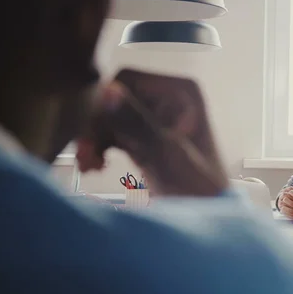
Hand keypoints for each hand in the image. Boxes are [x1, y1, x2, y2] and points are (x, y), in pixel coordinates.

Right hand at [77, 69, 227, 196]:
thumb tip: (107, 91)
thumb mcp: (166, 152)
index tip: (90, 133)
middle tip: (85, 157)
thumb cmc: (199, 187)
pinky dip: (101, 147)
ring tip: (89, 166)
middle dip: (97, 126)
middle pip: (114, 98)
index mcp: (181, 91)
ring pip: (110, 117)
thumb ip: (136, 121)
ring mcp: (155, 117)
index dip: (104, 103)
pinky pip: (113, 133)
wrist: (207, 214)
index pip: (127, 79)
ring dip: (95, 139)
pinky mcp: (144, 137)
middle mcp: (168, 97)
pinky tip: (94, 166)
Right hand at [277, 187, 292, 217]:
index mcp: (289, 190)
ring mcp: (281, 201)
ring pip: (282, 202)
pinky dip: (288, 212)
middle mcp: (283, 195)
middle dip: (291, 201)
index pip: (290, 189)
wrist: (291, 204)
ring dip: (289, 208)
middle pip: (284, 195)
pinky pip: (282, 210)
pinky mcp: (281, 208)